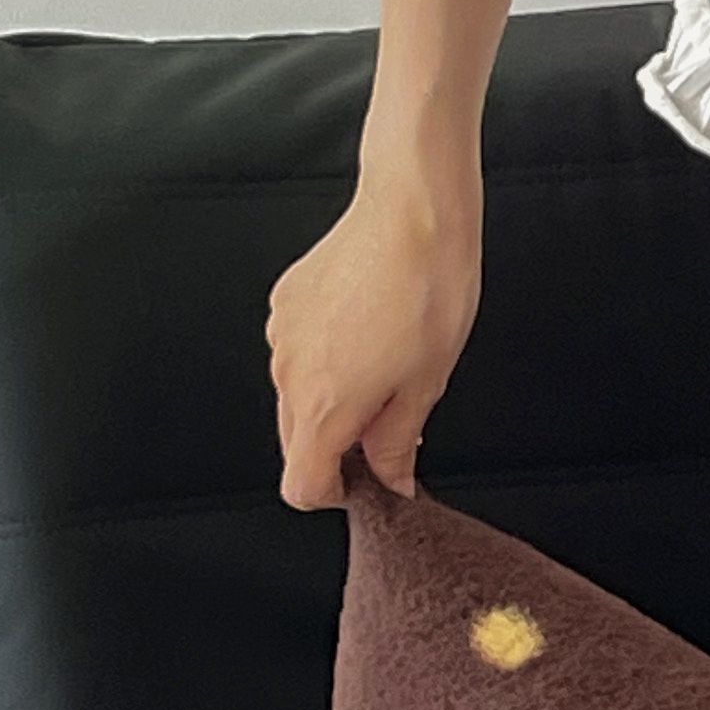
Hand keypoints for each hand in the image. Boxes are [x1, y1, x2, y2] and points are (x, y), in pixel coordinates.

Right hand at [266, 142, 482, 507]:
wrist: (412, 215)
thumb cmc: (428, 294)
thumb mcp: (427, 384)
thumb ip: (399, 441)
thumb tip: (392, 477)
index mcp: (324, 405)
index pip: (300, 484)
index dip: (336, 494)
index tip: (368, 482)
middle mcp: (288, 373)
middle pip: (295, 443)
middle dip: (336, 448)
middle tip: (388, 428)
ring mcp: (280, 335)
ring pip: (294, 397)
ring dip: (330, 402)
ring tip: (385, 372)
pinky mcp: (283, 303)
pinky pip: (295, 353)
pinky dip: (323, 361)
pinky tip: (366, 336)